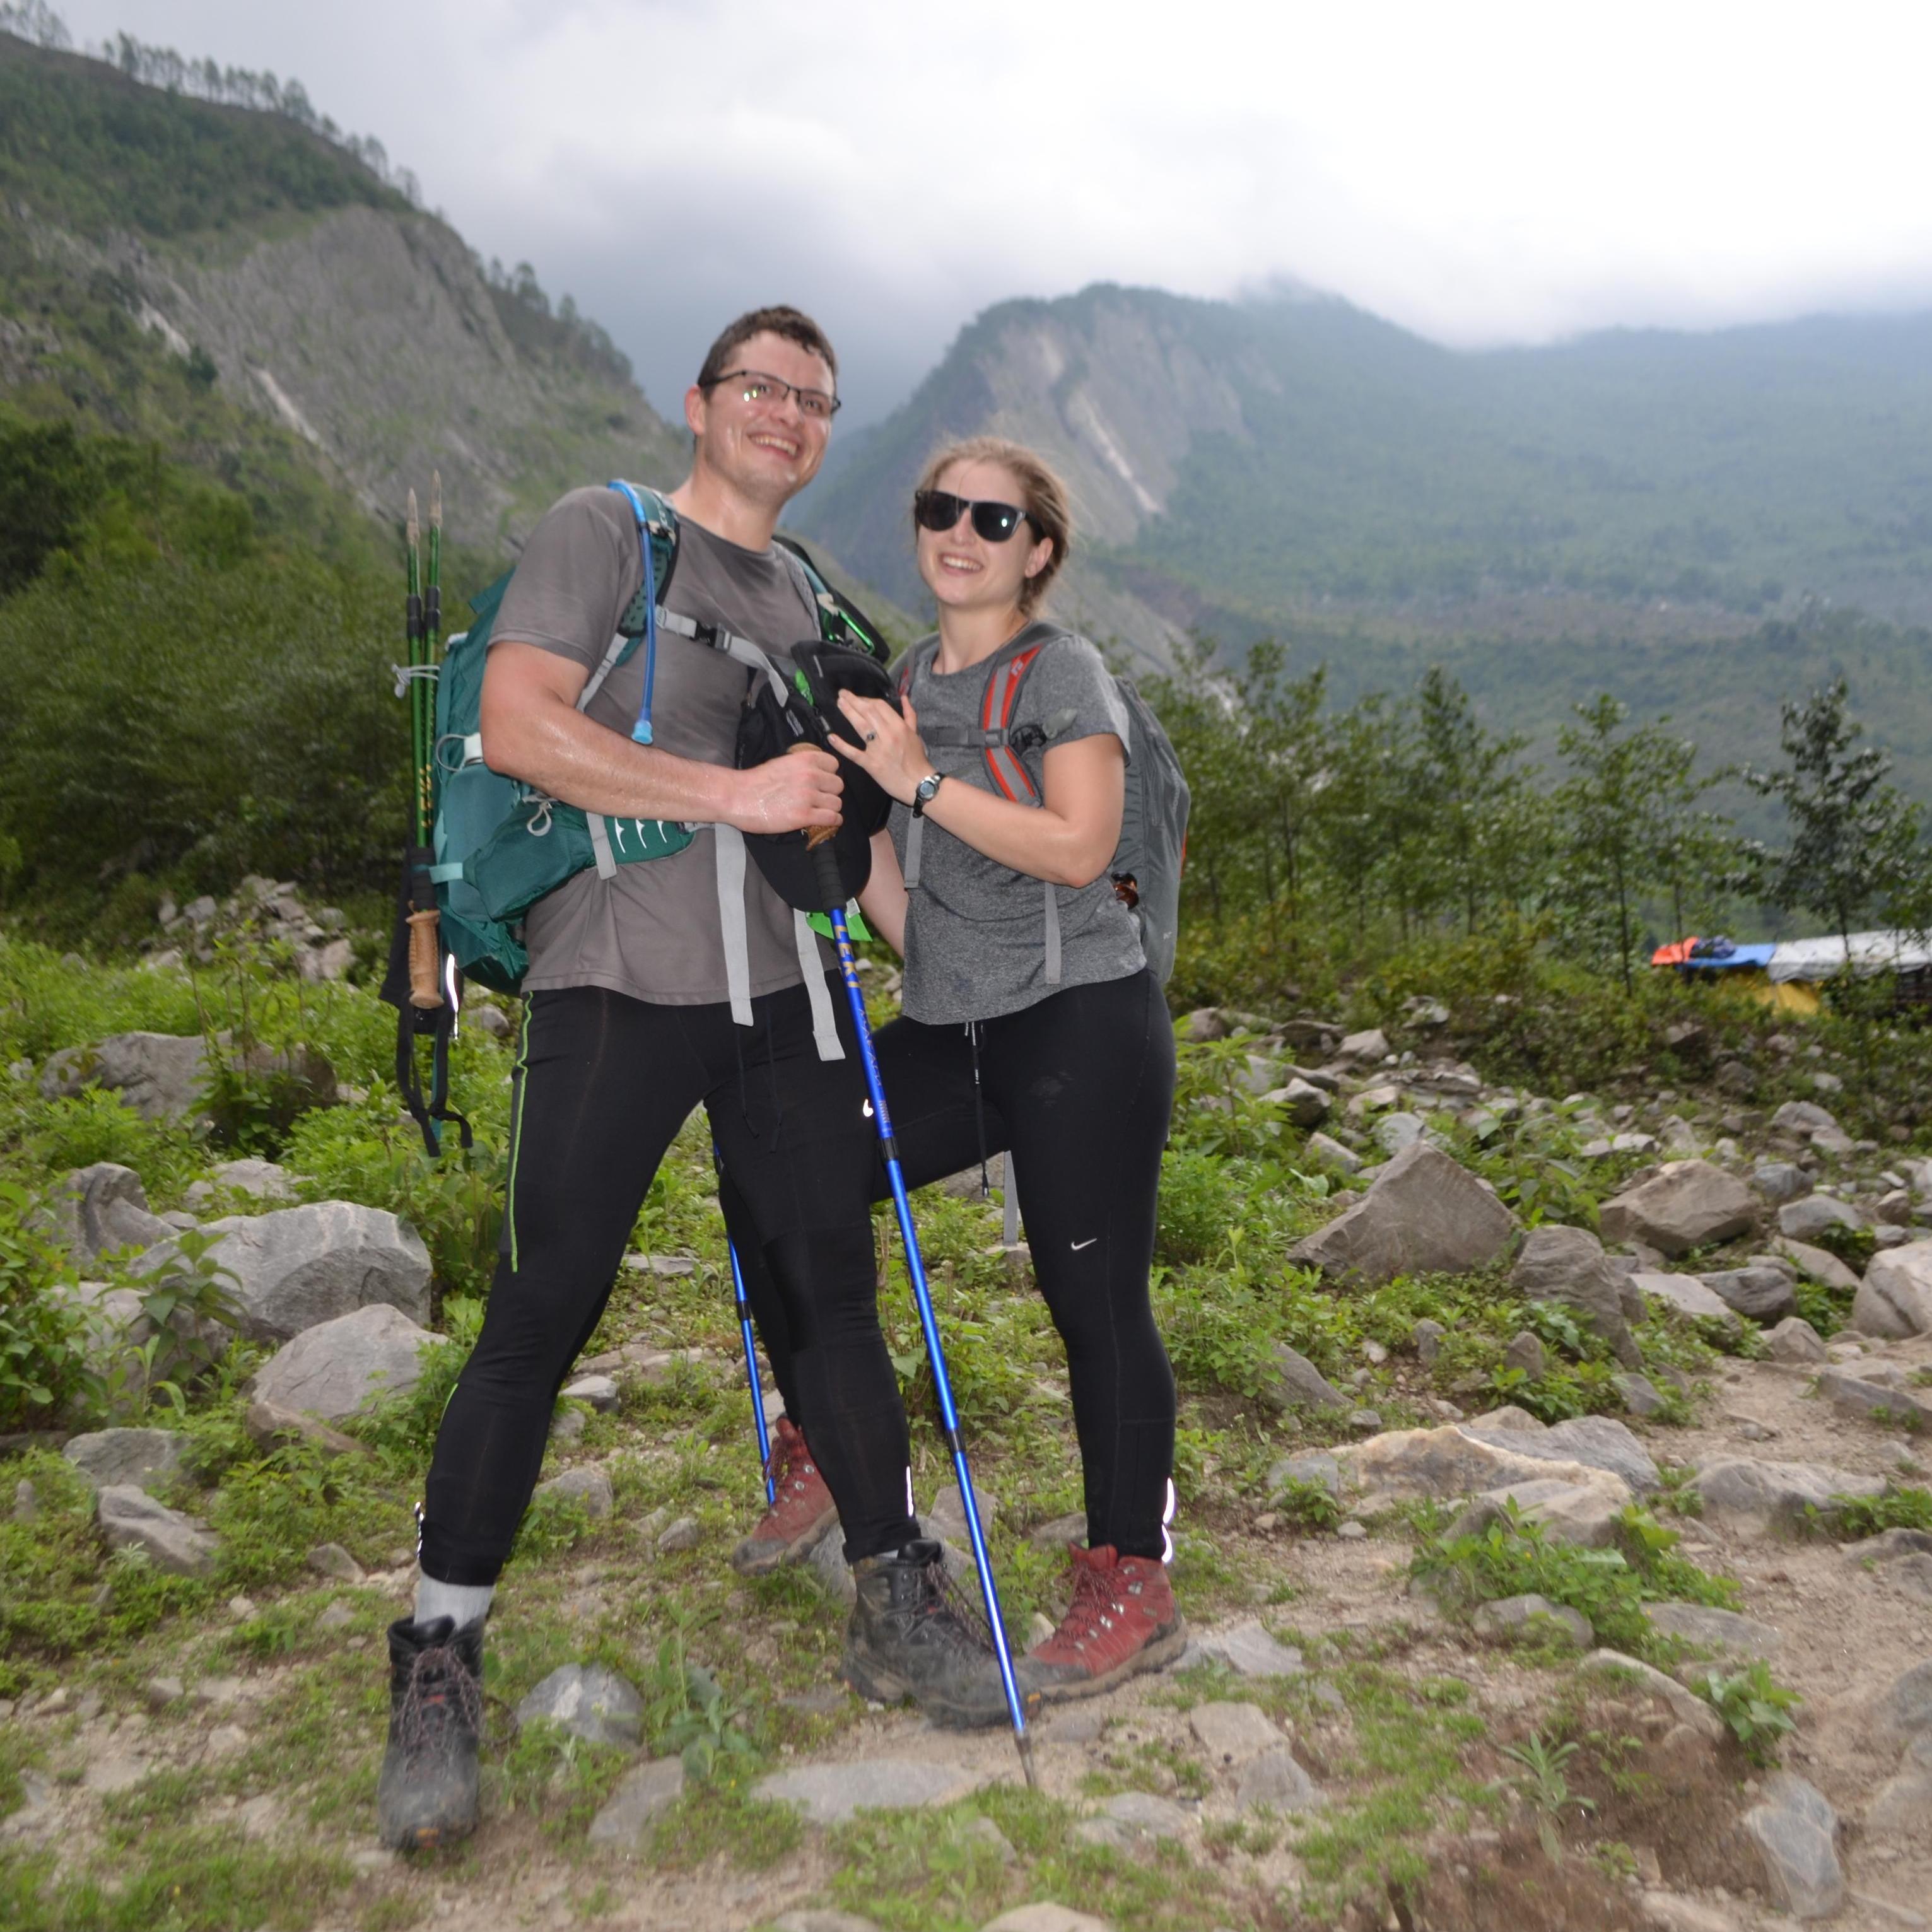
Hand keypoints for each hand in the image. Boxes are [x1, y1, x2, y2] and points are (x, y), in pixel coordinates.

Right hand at [723, 742, 842, 833]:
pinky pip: (832, 818)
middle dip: (830, 792)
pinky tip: (825, 821)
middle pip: (838, 785)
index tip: (821, 782)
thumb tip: (819, 773)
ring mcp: (808, 796)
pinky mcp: (804, 816)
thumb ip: (803, 766)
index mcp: (805, 760)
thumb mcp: (782, 763)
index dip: (828, 775)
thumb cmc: (756, 781)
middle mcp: (810, 776)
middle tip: (819, 799)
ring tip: (819, 811)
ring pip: (837, 803)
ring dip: (830, 808)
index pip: (834, 765)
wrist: (737, 796)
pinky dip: (832, 821)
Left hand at [835, 692, 931, 805]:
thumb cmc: (917, 759)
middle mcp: (888, 735)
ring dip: (848, 712)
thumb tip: (904, 698)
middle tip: (842, 694)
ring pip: (860, 726)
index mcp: (899, 726)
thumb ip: (909, 715)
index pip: (880, 706)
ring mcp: (878, 749)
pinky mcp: (870, 764)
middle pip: (868, 712)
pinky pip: (853, 753)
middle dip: (853, 701)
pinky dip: (841, 745)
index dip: (866, 699)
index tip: (858, 698)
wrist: (918, 783)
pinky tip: (831, 737)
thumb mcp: (915, 734)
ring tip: (839, 704)